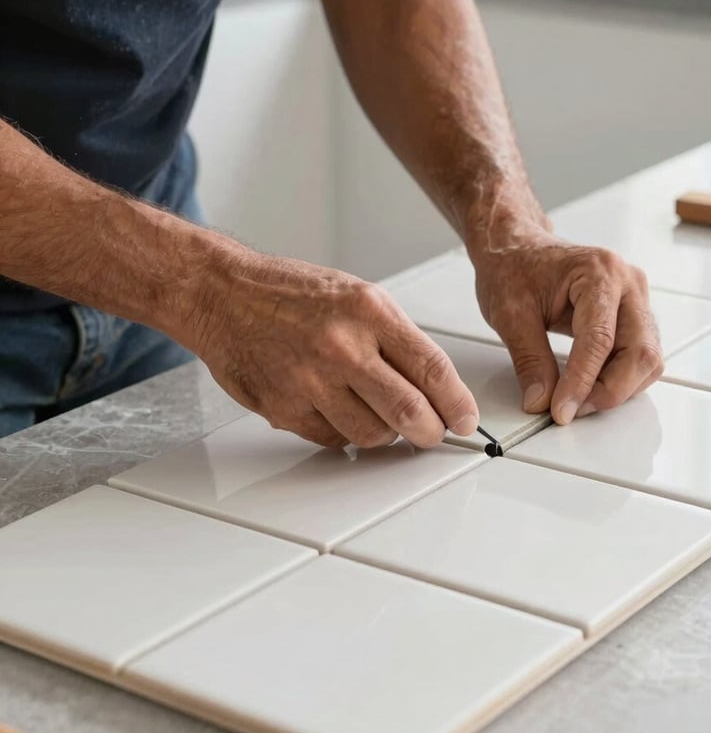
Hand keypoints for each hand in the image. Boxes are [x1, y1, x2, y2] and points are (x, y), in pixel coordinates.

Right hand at [187, 250, 478, 448]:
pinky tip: (335, 407)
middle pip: (408, 411)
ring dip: (385, 434)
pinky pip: (332, 439)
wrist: (223, 295)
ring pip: (372, 434)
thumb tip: (434, 389)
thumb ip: (395, 339)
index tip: (466, 419)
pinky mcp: (284, 408)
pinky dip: (344, 432)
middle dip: (431, 432)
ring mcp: (310, 381)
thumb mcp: (356, 296)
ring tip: (376, 413)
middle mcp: (341, 346)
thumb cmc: (291, 294)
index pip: (431, 368)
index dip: (457, 403)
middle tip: (433, 433)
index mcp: (369, 311)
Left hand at [469, 224, 663, 423]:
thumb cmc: (514, 268)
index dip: (582, 381)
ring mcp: (635, 299)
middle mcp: (628, 283)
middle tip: (571, 410)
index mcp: (599, 272)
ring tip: (576, 400)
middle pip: (641, 352)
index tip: (562, 410)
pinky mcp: (632, 316)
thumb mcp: (510, 315)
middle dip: (609, 390)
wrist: (517, 248)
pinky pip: (638, 356)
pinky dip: (618, 378)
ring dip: (617, 388)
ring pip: (646, 359)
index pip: (600, 339)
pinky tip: (588, 386)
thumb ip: (529, 360)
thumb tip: (541, 401)